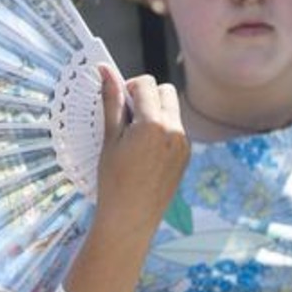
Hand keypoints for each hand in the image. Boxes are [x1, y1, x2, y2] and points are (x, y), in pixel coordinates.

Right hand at [94, 66, 188, 235]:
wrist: (130, 219)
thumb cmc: (113, 181)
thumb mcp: (109, 139)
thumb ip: (111, 102)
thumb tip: (105, 71)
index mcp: (153, 124)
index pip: (146, 84)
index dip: (129, 87)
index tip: (117, 101)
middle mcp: (174, 130)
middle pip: (166, 91)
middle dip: (147, 95)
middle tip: (126, 116)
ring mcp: (183, 144)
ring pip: (172, 110)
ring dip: (155, 113)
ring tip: (133, 138)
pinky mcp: (186, 156)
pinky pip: (176, 130)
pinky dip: (161, 130)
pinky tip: (143, 153)